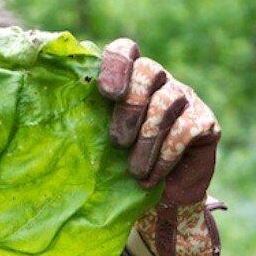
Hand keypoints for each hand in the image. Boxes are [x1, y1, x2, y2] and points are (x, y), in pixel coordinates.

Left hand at [98, 38, 224, 255]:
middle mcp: (158, 83)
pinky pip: (186, 129)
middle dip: (129, 109)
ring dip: (146, 141)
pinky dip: (165, 156)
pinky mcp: (205, 122)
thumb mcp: (95, 147)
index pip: (125, 51)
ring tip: (134, 170)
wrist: (156, 204)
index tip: (107, 94)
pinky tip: (152, 177)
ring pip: (167, 101)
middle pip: (148, 71)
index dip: (116, 65)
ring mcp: (184, 99)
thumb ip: (82, 125)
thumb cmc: (118, 173)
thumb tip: (50, 114)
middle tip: (118, 143)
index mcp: (127, 82)